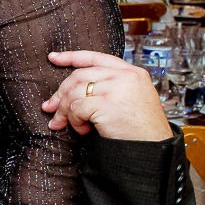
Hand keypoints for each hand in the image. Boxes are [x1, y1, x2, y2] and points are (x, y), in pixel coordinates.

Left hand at [41, 50, 170, 139]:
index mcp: (132, 72)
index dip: (71, 56)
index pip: (95, 57)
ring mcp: (117, 88)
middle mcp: (125, 76)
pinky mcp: (107, 104)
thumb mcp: (131, 98)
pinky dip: (74, 121)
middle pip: (79, 75)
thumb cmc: (141, 128)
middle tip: (49, 108)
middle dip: (60, 93)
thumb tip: (71, 91)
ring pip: (74, 93)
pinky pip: (76, 108)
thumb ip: (110, 87)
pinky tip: (83, 130)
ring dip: (65, 111)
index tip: (53, 58)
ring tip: (68, 125)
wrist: (154, 148)